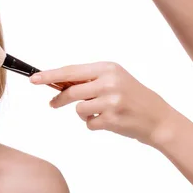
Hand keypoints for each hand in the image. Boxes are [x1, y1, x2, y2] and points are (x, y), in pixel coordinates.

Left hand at [30, 61, 174, 145]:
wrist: (158, 118)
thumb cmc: (131, 97)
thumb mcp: (113, 79)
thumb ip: (87, 80)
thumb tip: (56, 83)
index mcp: (107, 68)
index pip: (70, 71)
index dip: (49, 75)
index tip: (33, 79)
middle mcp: (109, 82)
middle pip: (70, 91)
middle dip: (59, 100)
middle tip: (52, 104)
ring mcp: (111, 101)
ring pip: (78, 109)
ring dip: (83, 114)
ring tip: (99, 112)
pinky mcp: (112, 118)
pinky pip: (88, 123)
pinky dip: (93, 124)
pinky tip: (109, 122)